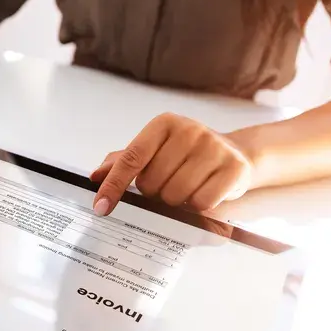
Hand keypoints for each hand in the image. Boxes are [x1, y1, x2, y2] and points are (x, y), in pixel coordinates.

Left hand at [90, 113, 252, 215]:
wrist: (234, 152)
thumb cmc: (185, 154)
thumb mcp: (154, 151)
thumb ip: (123, 162)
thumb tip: (95, 175)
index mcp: (164, 124)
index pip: (131, 158)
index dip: (114, 184)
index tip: (101, 206)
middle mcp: (190, 130)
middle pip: (152, 182)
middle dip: (154, 192)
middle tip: (167, 183)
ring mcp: (214, 147)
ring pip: (175, 195)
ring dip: (175, 200)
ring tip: (186, 187)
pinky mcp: (234, 168)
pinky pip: (201, 203)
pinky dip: (197, 205)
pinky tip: (203, 191)